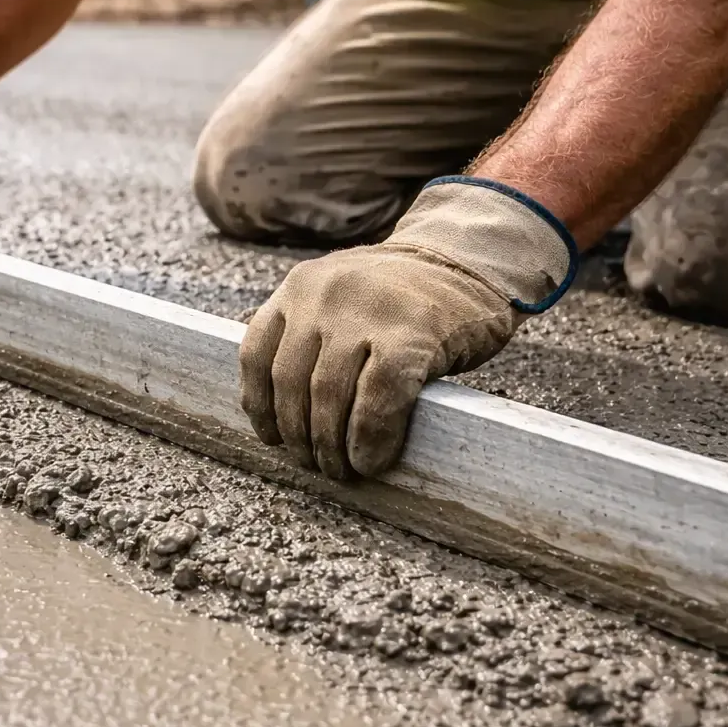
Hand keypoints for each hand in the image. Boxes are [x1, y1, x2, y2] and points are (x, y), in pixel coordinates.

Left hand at [238, 178, 575, 479]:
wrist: (471, 257)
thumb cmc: (405, 296)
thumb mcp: (342, 299)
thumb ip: (311, 337)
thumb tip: (288, 419)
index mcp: (299, 286)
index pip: (255, 356)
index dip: (260, 407)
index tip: (273, 438)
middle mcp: (324, 293)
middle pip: (290, 383)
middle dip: (300, 437)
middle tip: (319, 466)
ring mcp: (367, 311)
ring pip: (328, 396)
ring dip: (331, 447)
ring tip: (345, 469)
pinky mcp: (413, 333)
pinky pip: (377, 400)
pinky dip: (370, 439)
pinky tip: (372, 460)